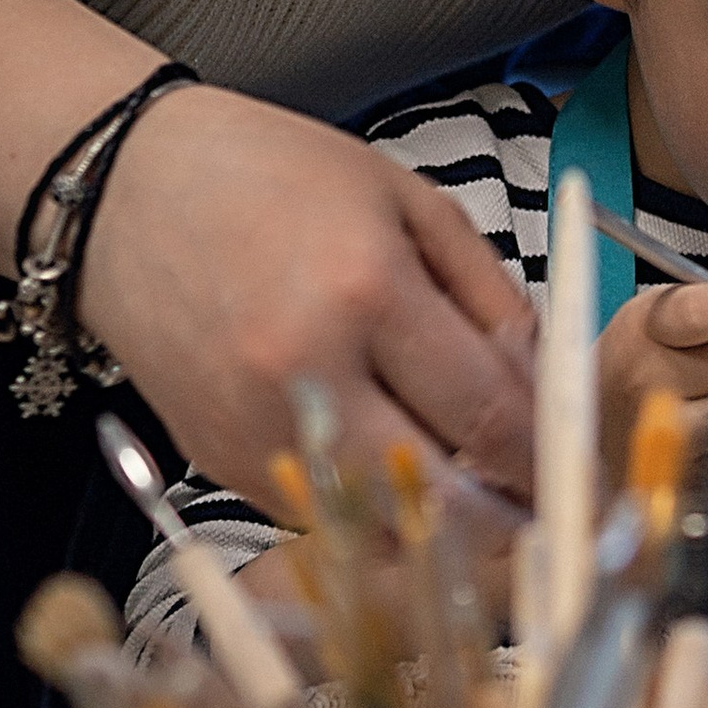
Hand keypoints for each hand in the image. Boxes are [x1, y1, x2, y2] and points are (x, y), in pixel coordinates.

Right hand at [81, 87, 537, 518]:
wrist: (124, 193)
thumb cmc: (271, 176)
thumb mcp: (405, 199)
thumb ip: (487, 293)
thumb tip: (546, 384)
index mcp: (367, 292)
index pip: (488, 416)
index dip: (549, 459)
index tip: (584, 475)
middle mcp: (307, 375)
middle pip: (441, 500)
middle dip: (510, 517)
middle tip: (546, 509)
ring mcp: (255, 432)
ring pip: (383, 531)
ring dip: (443, 528)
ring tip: (477, 496)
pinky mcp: (220, 464)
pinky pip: (324, 518)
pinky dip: (373, 512)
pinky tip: (394, 471)